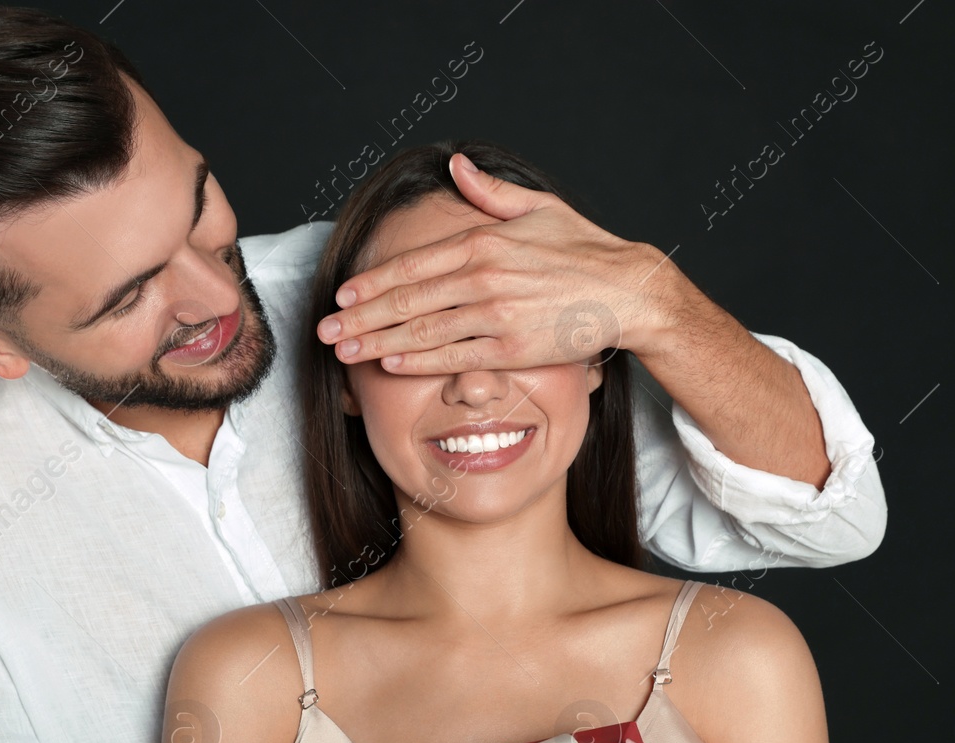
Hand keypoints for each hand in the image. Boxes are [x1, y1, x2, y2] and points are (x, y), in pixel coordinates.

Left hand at [315, 151, 689, 374]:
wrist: (628, 290)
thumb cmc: (584, 250)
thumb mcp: (538, 208)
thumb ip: (490, 191)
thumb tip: (456, 166)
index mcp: (483, 242)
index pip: (412, 264)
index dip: (372, 281)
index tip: (344, 293)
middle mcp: (483, 277)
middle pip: (407, 300)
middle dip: (360, 317)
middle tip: (326, 330)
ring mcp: (495, 315)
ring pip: (422, 331)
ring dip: (377, 343)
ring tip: (344, 353)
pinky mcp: (511, 348)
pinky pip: (453, 357)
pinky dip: (417, 362)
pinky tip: (389, 365)